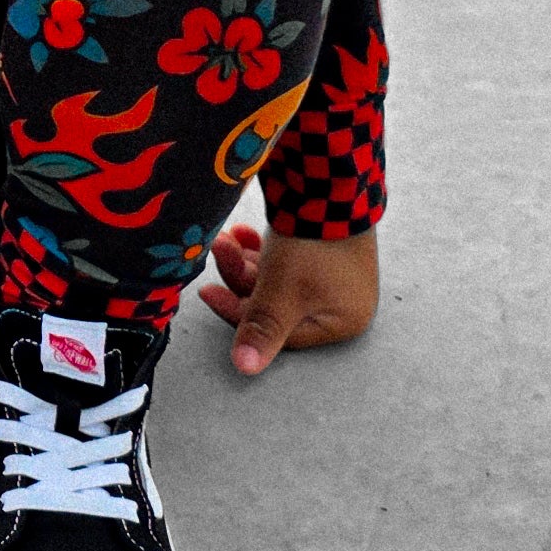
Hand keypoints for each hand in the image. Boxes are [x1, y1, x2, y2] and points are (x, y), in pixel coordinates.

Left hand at [197, 221, 377, 377]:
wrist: (335, 181)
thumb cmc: (313, 245)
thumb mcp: (281, 291)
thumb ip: (262, 329)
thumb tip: (244, 369)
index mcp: (342, 320)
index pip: (280, 332)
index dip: (238, 313)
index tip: (207, 292)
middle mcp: (342, 299)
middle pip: (276, 303)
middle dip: (240, 277)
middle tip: (218, 251)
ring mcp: (334, 272)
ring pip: (277, 277)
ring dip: (246, 259)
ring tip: (226, 237)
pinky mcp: (325, 245)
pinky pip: (286, 256)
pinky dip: (261, 248)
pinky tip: (243, 232)